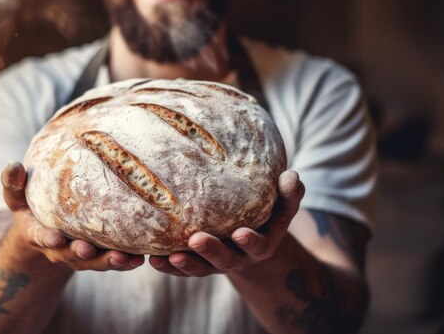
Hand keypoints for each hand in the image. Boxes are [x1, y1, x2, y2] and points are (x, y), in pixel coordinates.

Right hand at [1, 161, 144, 271]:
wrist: (48, 227)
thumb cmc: (32, 204)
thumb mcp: (17, 195)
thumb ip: (13, 183)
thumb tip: (13, 163)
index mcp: (38, 233)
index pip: (40, 237)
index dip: (47, 239)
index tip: (55, 237)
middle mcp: (59, 249)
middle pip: (70, 255)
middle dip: (80, 254)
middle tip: (89, 250)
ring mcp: (79, 256)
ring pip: (94, 262)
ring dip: (109, 261)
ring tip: (125, 258)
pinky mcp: (98, 256)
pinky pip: (111, 261)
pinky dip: (125, 262)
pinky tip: (140, 259)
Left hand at [149, 170, 304, 276]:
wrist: (249, 240)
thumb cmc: (266, 215)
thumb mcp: (282, 206)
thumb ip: (289, 194)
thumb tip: (292, 175)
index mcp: (261, 245)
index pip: (258, 246)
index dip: (250, 242)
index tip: (241, 234)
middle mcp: (237, 258)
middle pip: (224, 260)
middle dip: (210, 252)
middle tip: (196, 240)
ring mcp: (215, 264)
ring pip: (199, 269)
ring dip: (183, 264)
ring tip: (166, 256)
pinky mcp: (196, 263)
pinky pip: (180, 269)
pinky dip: (167, 266)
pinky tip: (152, 259)